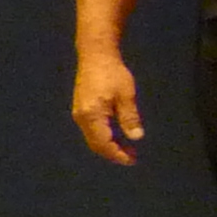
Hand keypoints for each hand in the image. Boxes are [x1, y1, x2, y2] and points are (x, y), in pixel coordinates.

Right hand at [69, 48, 143, 166]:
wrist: (95, 55)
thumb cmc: (113, 73)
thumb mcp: (126, 95)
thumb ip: (130, 117)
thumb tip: (136, 138)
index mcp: (91, 116)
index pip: (104, 143)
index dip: (118, 154)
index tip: (132, 160)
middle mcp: (81, 118)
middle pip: (96, 144)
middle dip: (113, 153)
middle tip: (132, 157)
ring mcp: (79, 113)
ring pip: (92, 138)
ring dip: (109, 146)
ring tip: (127, 149)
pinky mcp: (81, 109)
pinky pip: (91, 130)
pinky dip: (104, 137)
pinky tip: (116, 135)